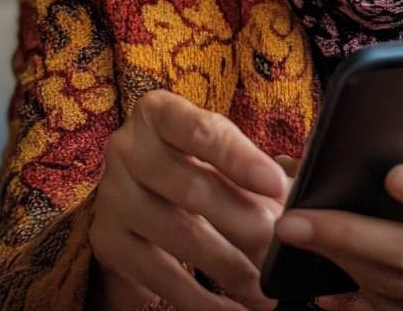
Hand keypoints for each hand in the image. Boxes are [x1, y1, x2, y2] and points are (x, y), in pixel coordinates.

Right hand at [87, 89, 290, 310]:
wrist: (135, 195)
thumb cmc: (191, 163)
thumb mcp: (214, 153)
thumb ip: (248, 169)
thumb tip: (295, 200)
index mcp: (159, 112)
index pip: (202, 131)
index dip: (241, 158)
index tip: (277, 185)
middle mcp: (127, 148)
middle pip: (192, 187)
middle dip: (244, 221)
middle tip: (278, 246)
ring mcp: (112, 196)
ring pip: (179, 234)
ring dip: (229, 267)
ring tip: (264, 288)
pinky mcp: (107, 241)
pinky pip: (159, 275)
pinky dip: (200, 298)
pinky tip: (231, 309)